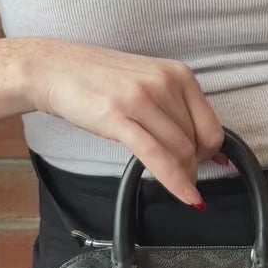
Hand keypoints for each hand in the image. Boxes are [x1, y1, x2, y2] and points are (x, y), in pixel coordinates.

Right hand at [28, 41, 231, 207]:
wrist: (56, 70)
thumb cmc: (101, 80)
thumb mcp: (149, 84)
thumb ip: (178, 109)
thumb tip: (211, 148)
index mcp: (178, 74)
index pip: (211, 125)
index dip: (209, 152)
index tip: (201, 163)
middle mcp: (164, 83)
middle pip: (195, 142)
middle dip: (193, 166)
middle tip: (182, 175)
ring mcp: (141, 99)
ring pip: (179, 151)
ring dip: (182, 174)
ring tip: (176, 182)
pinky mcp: (118, 118)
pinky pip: (156, 157)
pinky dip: (175, 181)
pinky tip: (186, 197)